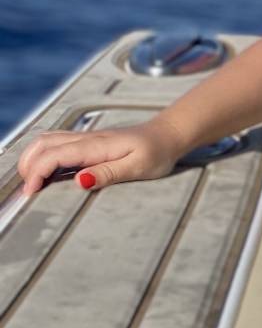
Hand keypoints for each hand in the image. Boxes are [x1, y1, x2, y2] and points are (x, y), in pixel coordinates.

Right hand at [15, 119, 182, 197]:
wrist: (168, 135)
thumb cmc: (157, 152)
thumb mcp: (139, 167)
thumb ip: (109, 173)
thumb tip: (80, 180)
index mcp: (96, 145)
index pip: (55, 155)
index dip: (37, 173)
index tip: (31, 192)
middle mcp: (87, 138)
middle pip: (43, 144)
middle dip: (28, 165)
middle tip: (27, 190)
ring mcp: (86, 138)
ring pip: (47, 141)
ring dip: (33, 158)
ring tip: (32, 182)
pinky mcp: (89, 141)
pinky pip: (57, 143)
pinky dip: (43, 155)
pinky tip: (47, 171)